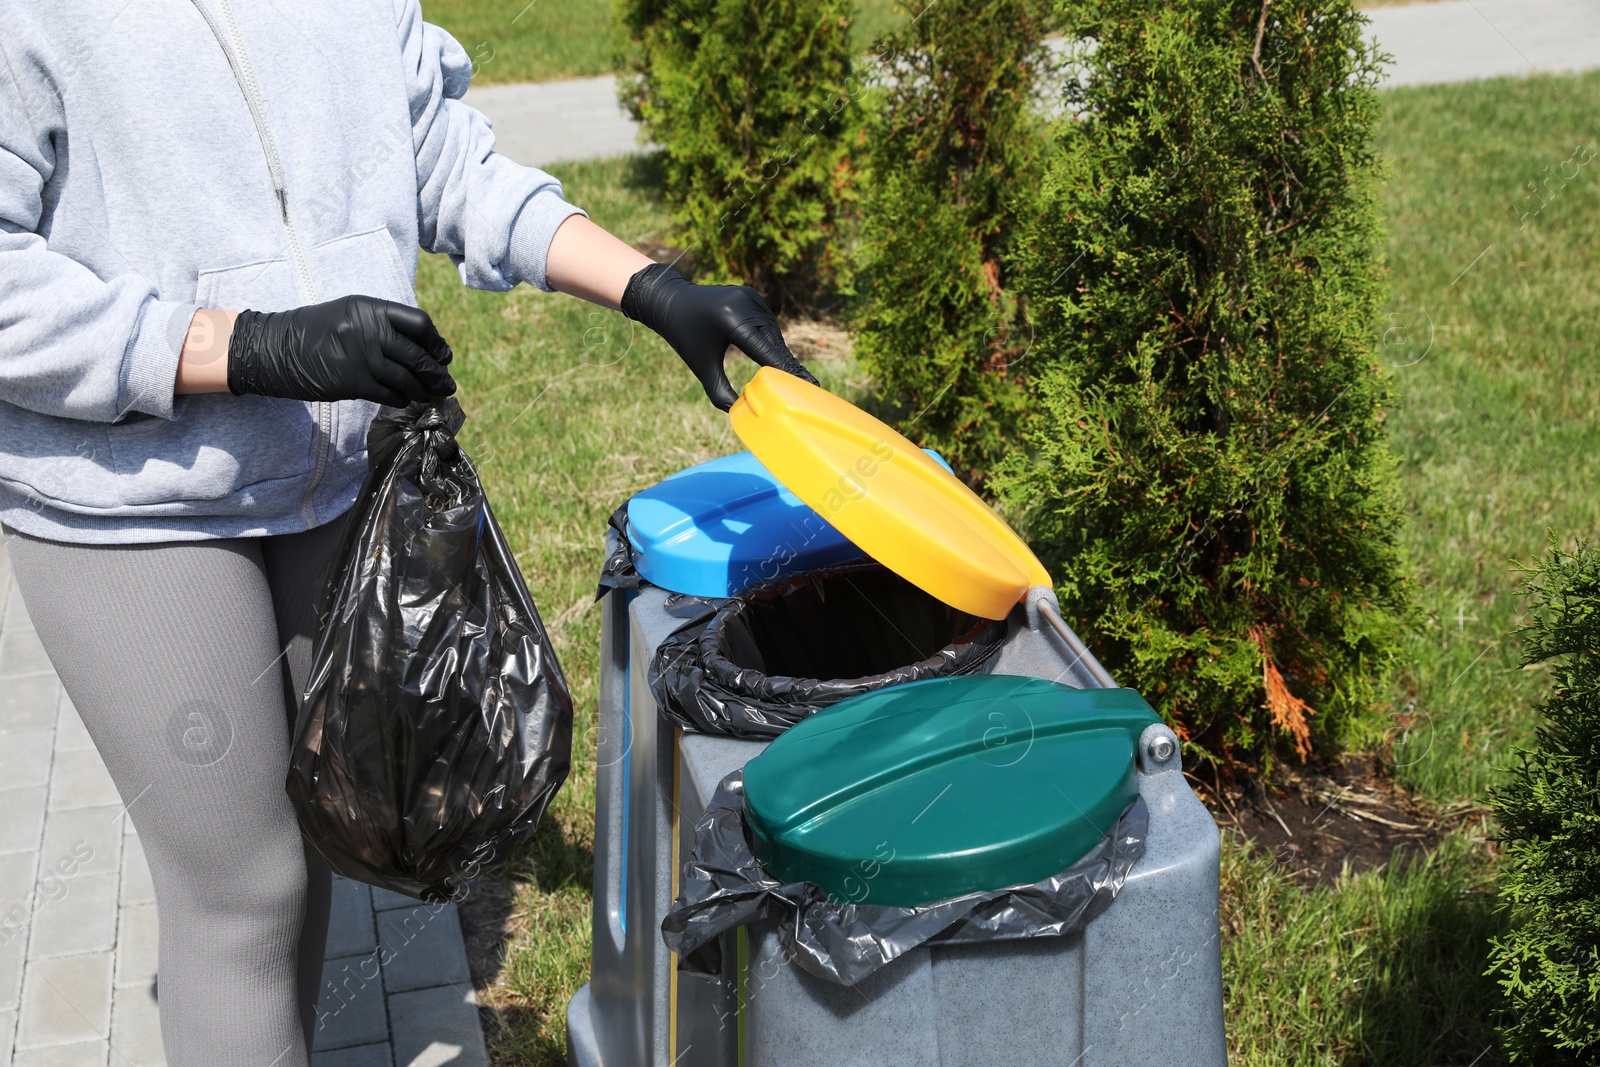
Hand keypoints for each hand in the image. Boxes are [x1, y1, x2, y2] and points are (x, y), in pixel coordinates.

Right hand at [226, 295, 455, 405]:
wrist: (275, 349)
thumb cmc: (315, 332)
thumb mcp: (349, 315)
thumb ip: (381, 325)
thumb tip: (421, 347)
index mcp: (370, 308)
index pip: (419, 323)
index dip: (436, 342)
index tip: (442, 356)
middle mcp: (368, 330)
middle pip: (417, 354)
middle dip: (436, 373)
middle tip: (447, 385)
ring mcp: (360, 356)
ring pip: (406, 378)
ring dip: (422, 390)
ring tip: (429, 396)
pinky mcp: (351, 381)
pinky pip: (388, 394)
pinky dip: (401, 399)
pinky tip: (405, 401)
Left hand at [619, 264, 818, 409]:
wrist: (671, 300)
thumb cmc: (685, 337)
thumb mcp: (701, 367)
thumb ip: (720, 392)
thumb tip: (741, 413)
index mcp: (732, 321)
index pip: (767, 352)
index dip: (789, 371)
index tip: (810, 385)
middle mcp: (745, 304)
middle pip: (774, 344)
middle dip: (786, 367)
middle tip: (807, 388)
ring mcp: (751, 296)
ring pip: (773, 334)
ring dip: (778, 353)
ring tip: (788, 375)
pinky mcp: (752, 294)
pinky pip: (768, 323)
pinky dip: (770, 339)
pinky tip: (772, 355)